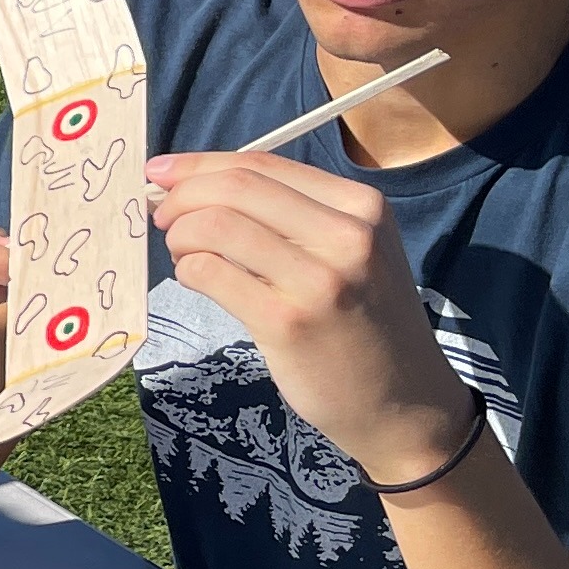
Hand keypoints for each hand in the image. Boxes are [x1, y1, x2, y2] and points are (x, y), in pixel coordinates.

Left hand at [149, 151, 483, 477]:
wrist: (406, 405)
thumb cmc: (363, 322)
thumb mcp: (351, 253)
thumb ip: (290, 215)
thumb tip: (193, 183)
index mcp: (362, 207)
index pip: (262, 164)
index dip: (200, 164)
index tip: (162, 172)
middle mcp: (348, 236)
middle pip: (235, 187)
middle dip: (181, 195)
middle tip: (162, 216)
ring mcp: (319, 280)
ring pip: (216, 224)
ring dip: (181, 234)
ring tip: (183, 254)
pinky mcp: (288, 322)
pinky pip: (210, 272)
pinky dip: (188, 269)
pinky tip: (195, 279)